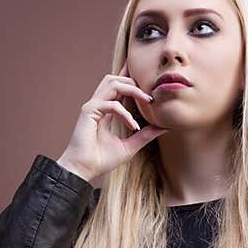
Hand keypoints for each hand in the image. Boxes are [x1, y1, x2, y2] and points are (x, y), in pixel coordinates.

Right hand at [57, 62, 168, 184]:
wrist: (83, 170)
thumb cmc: (101, 160)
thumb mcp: (130, 146)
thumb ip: (145, 135)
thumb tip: (164, 127)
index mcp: (106, 109)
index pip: (118, 86)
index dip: (130, 76)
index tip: (147, 78)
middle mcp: (99, 104)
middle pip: (116, 79)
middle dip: (136, 83)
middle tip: (152, 98)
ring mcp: (93, 106)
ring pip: (113, 83)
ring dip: (132, 89)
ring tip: (146, 102)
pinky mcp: (89, 111)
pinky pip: (111, 104)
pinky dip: (124, 112)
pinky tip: (133, 126)